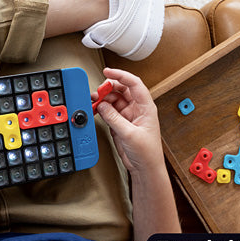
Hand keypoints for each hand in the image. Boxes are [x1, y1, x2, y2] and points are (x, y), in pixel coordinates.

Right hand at [92, 68, 179, 240]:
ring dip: (102, 99)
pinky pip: (108, 111)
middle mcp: (137, 108)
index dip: (121, 75)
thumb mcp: (130, 134)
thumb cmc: (147, 153)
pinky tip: (94, 109)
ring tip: (93, 101)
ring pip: (113, 100)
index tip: (107, 72)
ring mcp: (127, 115)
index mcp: (146, 106)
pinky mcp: (119, 123)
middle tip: (97, 92)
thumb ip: (114, 118)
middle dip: (108, 88)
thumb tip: (103, 105)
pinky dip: (100, 109)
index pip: (133, 84)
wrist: (145, 168)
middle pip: (121, 90)